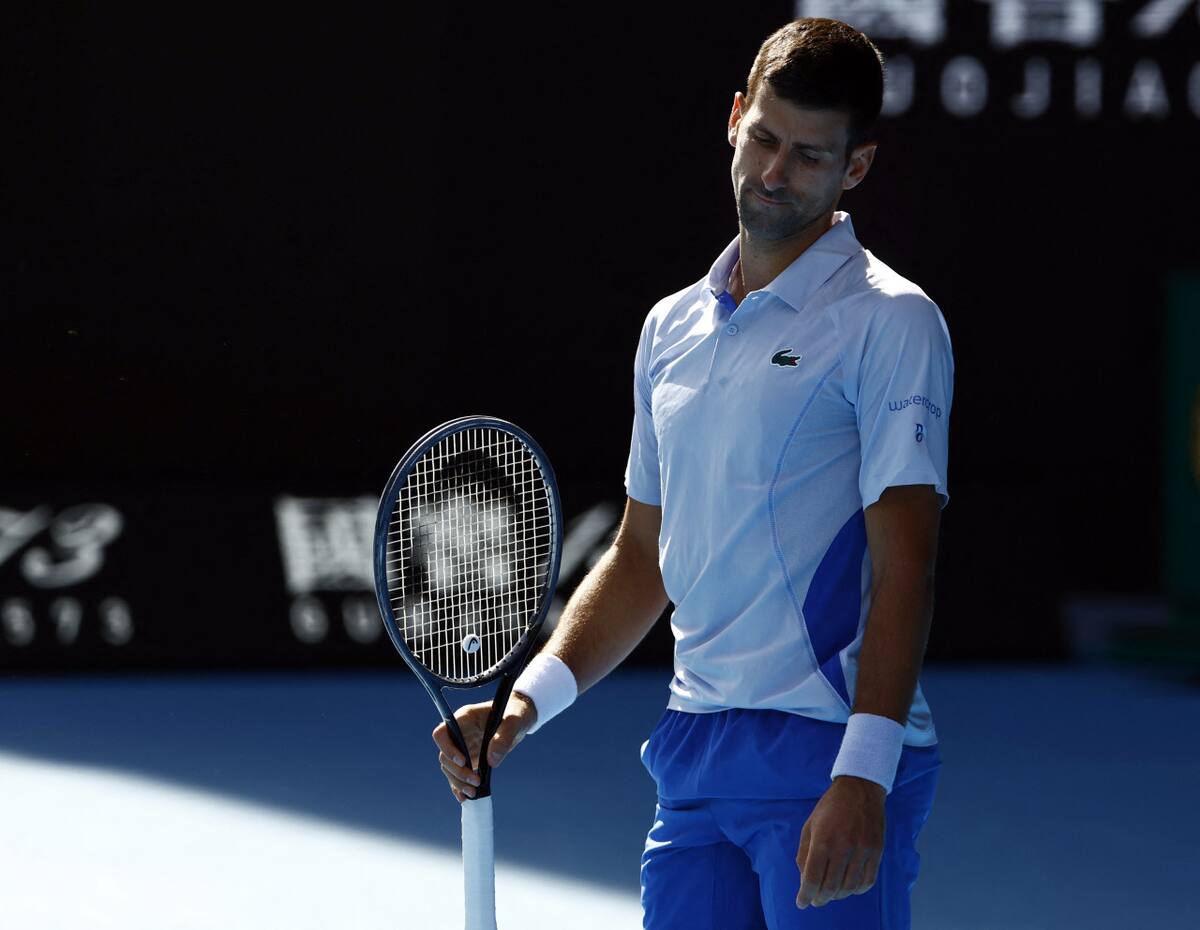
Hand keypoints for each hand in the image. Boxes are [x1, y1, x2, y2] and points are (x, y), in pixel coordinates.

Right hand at [432, 693, 537, 802]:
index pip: (442, 734)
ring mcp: (462, 746)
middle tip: (476, 782)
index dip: (448, 749)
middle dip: (458, 772)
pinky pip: (457, 774)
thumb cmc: (516, 714)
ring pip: (449, 767)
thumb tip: (492, 761)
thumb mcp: (515, 722)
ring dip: (458, 782)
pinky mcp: (469, 758)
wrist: (519, 718)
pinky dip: (459, 786)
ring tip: (474, 793)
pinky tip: (465, 797)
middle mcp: (459, 733)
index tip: (464, 761)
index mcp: (465, 718)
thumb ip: (504, 738)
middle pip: (444, 755)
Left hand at [795, 776, 885, 908]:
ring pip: (849, 887)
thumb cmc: (830, 807)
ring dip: (838, 896)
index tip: (801, 902)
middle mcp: (843, 847)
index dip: (805, 895)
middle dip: (820, 898)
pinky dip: (856, 890)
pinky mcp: (877, 851)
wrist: (860, 789)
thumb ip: (804, 853)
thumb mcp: (809, 826)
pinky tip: (848, 887)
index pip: (812, 878)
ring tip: (831, 894)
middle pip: (831, 887)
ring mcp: (862, 850)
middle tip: (816, 901)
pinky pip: (867, 881)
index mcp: (822, 840)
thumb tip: (804, 879)